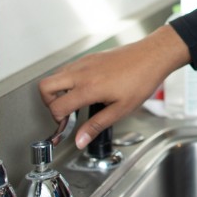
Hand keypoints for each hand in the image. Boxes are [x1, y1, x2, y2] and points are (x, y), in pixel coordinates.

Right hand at [38, 25, 189, 147]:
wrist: (152, 56)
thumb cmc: (141, 80)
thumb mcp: (121, 110)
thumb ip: (96, 125)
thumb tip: (80, 140)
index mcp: (88, 88)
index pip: (57, 106)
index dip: (57, 121)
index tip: (66, 126)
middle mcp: (81, 73)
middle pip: (45, 87)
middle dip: (48, 103)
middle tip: (63, 113)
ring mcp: (83, 63)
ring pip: (55, 76)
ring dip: (57, 91)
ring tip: (74, 102)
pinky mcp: (89, 57)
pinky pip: (67, 68)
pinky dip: (67, 80)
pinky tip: (84, 89)